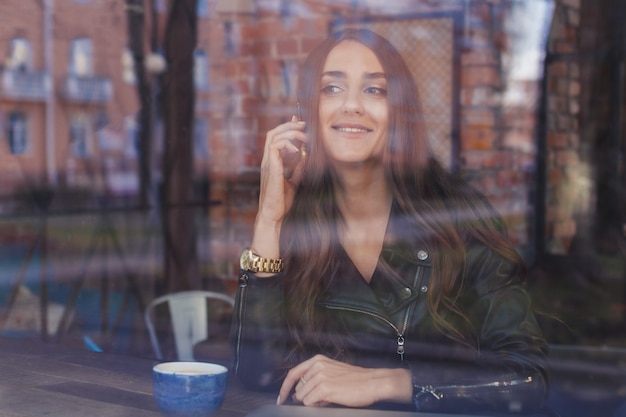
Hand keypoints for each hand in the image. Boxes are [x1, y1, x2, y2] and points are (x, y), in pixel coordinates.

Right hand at [251, 116, 306, 260]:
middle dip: (289, 126)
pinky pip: (275, 147)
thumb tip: (305, 157)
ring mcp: (267, 163)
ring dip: (290, 134)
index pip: (276, 138)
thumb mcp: (294, 181)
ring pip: (274, 137)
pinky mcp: (271, 168)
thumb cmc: (281, 200)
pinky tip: (297, 151)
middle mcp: (268, 160)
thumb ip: (297, 168)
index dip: (287, 127)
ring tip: (303, 138)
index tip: (299, 122)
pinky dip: (287, 144)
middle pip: (273, 133)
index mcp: (272, 162)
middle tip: (304, 125)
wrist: (273, 214)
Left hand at [276, 354, 412, 407]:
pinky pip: (309, 402)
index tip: (281, 399)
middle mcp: (317, 366)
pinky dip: (317, 405)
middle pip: (298, 389)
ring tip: (329, 398)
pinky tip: (329, 401)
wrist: (373, 383)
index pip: (293, 374)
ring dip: (313, 402)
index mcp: (317, 360)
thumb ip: (316, 377)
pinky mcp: (325, 388)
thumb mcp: (333, 372)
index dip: (285, 388)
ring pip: (303, 397)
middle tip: (322, 398)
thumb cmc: (356, 380)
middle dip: (305, 397)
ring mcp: (320, 377)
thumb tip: (301, 394)